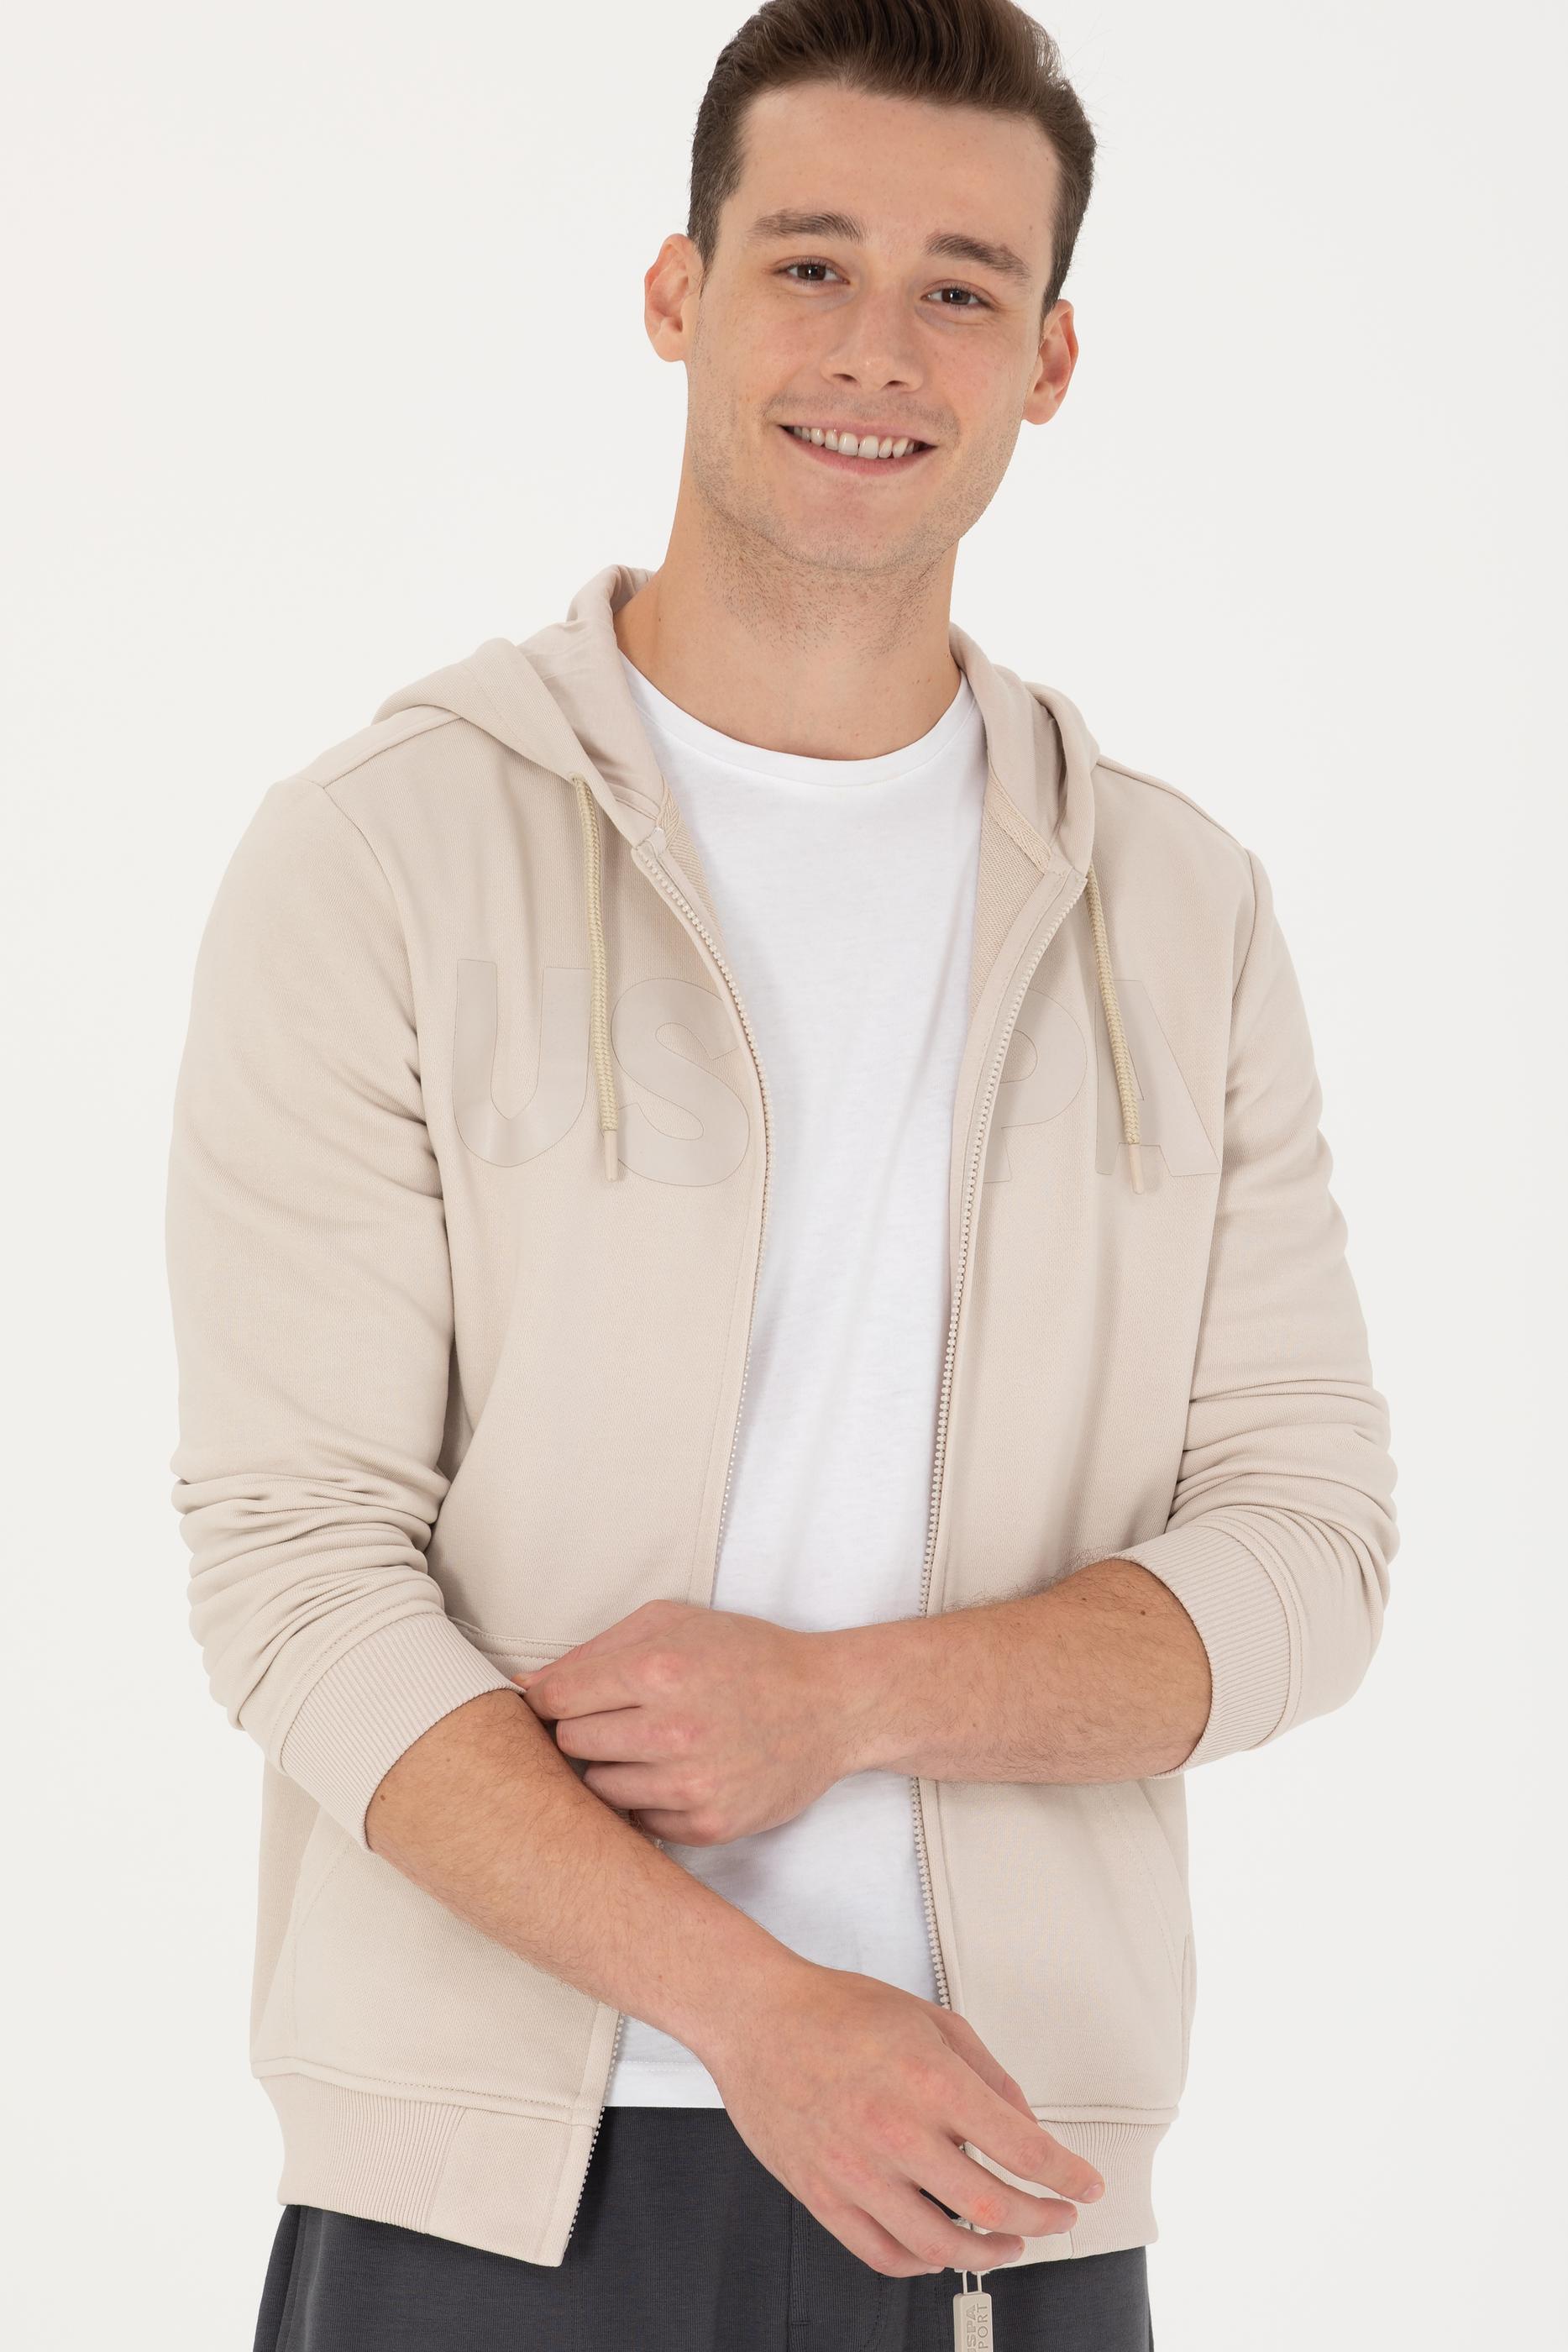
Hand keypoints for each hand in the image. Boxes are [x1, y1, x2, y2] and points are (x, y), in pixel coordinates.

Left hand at [511, 1599, 859, 1843]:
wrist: (831, 1706)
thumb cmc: (748, 1656)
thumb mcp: (675, 1623)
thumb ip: (597, 1649)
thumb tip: (527, 1686)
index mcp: (659, 1668)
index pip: (557, 1699)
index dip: (552, 1700)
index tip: (567, 1701)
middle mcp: (673, 1730)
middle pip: (571, 1745)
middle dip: (584, 1731)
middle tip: (618, 1721)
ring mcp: (692, 1784)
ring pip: (598, 1790)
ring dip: (613, 1769)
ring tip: (650, 1747)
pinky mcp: (708, 1825)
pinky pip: (639, 1822)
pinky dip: (648, 1802)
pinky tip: (677, 1774)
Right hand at [697, 1959, 1105, 2278]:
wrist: (756, 2017)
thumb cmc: (834, 2010)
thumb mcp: (930, 2019)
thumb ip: (987, 2073)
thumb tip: (1024, 2124)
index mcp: (931, 2081)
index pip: (1022, 2149)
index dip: (1067, 2176)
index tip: (1085, 2186)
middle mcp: (896, 2132)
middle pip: (993, 2207)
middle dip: (1043, 2219)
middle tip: (1058, 2217)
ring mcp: (857, 2172)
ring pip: (941, 2245)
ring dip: (990, 2253)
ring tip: (1009, 2243)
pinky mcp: (823, 2196)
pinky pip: (884, 2254)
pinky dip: (923, 2263)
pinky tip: (940, 2249)